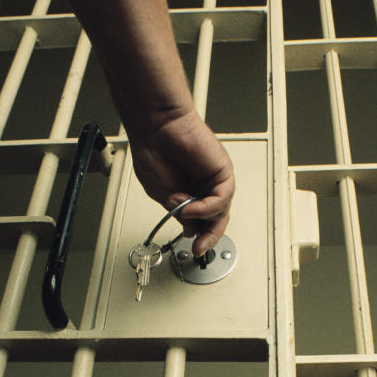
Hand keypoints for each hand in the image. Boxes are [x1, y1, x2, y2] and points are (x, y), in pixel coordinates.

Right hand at [128, 110, 233, 255]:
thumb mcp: (162, 195)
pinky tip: (190, 205)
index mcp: (189, 193)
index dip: (201, 237)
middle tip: (201, 248)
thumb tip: (191, 229)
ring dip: (200, 216)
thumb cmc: (154, 152)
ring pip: (220, 211)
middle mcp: (204, 187)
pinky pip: (222, 198)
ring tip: (181, 209)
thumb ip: (178, 213)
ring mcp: (214, 180)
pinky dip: (206, 207)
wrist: (156, 127)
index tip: (196, 249)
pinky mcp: (222, 172)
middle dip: (210, 236)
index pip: (203, 222)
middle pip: (217, 219)